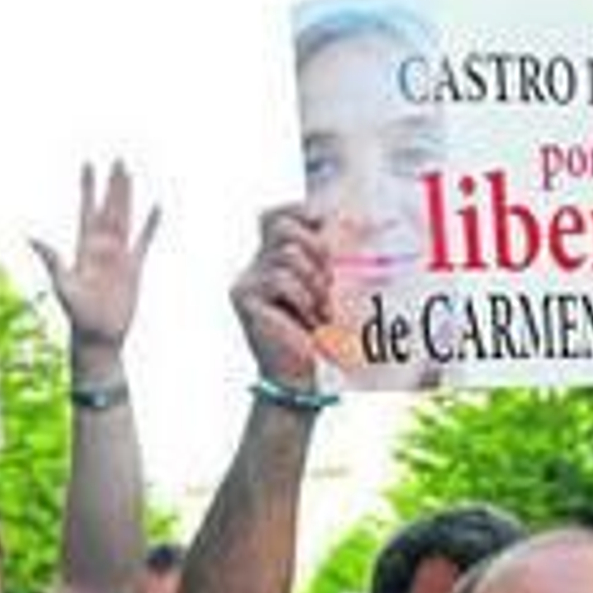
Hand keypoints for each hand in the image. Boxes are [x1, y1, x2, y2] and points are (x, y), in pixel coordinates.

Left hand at [32, 160, 159, 358]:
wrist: (98, 336)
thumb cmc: (77, 315)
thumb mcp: (63, 285)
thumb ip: (52, 260)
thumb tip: (32, 237)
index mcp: (83, 249)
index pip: (87, 210)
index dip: (88, 188)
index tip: (89, 165)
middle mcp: (101, 248)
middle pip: (109, 209)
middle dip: (113, 185)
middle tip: (118, 160)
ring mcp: (118, 257)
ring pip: (125, 219)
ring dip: (128, 198)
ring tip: (131, 176)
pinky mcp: (134, 269)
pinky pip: (144, 242)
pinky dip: (151, 225)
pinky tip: (156, 208)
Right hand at [232, 205, 330, 390]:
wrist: (300, 379)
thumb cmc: (318, 336)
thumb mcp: (326, 288)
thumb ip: (325, 258)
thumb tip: (348, 223)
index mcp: (272, 260)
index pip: (276, 216)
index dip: (301, 213)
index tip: (325, 230)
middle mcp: (254, 267)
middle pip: (282, 227)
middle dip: (315, 248)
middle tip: (328, 282)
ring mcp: (246, 282)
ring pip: (286, 254)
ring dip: (313, 281)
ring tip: (320, 310)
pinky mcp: (244, 298)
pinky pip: (280, 279)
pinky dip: (303, 298)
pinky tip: (308, 320)